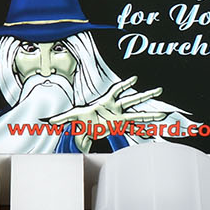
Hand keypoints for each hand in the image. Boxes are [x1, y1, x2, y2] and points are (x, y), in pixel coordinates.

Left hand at [45, 76, 166, 152]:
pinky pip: (134, 128)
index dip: (125, 84)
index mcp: (106, 103)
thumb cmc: (81, 120)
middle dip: (145, 95)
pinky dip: (145, 129)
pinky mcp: (121, 128)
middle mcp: (116, 109)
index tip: (135, 78)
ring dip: (150, 114)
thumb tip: (46, 120)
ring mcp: (121, 119)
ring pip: (138, 115)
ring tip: (163, 115)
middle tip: (158, 90)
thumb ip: (61, 118)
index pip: (117, 91)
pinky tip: (155, 129)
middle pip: (133, 100)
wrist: (87, 131)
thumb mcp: (71, 117)